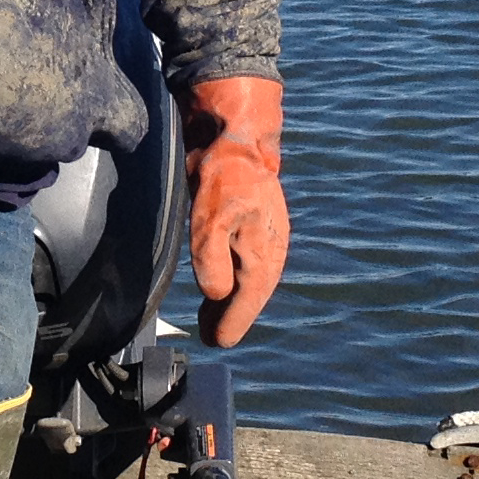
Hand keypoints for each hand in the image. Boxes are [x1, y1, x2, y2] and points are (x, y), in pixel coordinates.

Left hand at [179, 75, 287, 347]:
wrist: (236, 137)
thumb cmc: (221, 177)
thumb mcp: (207, 222)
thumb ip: (211, 262)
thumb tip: (217, 295)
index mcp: (263, 254)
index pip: (247, 300)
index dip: (231, 323)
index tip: (216, 341)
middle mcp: (272, 250)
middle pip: (254, 294)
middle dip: (233, 316)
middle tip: (211, 335)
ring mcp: (269, 236)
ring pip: (255, 280)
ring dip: (237, 299)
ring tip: (216, 316)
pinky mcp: (260, 224)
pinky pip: (254, 263)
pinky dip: (241, 279)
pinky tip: (229, 282)